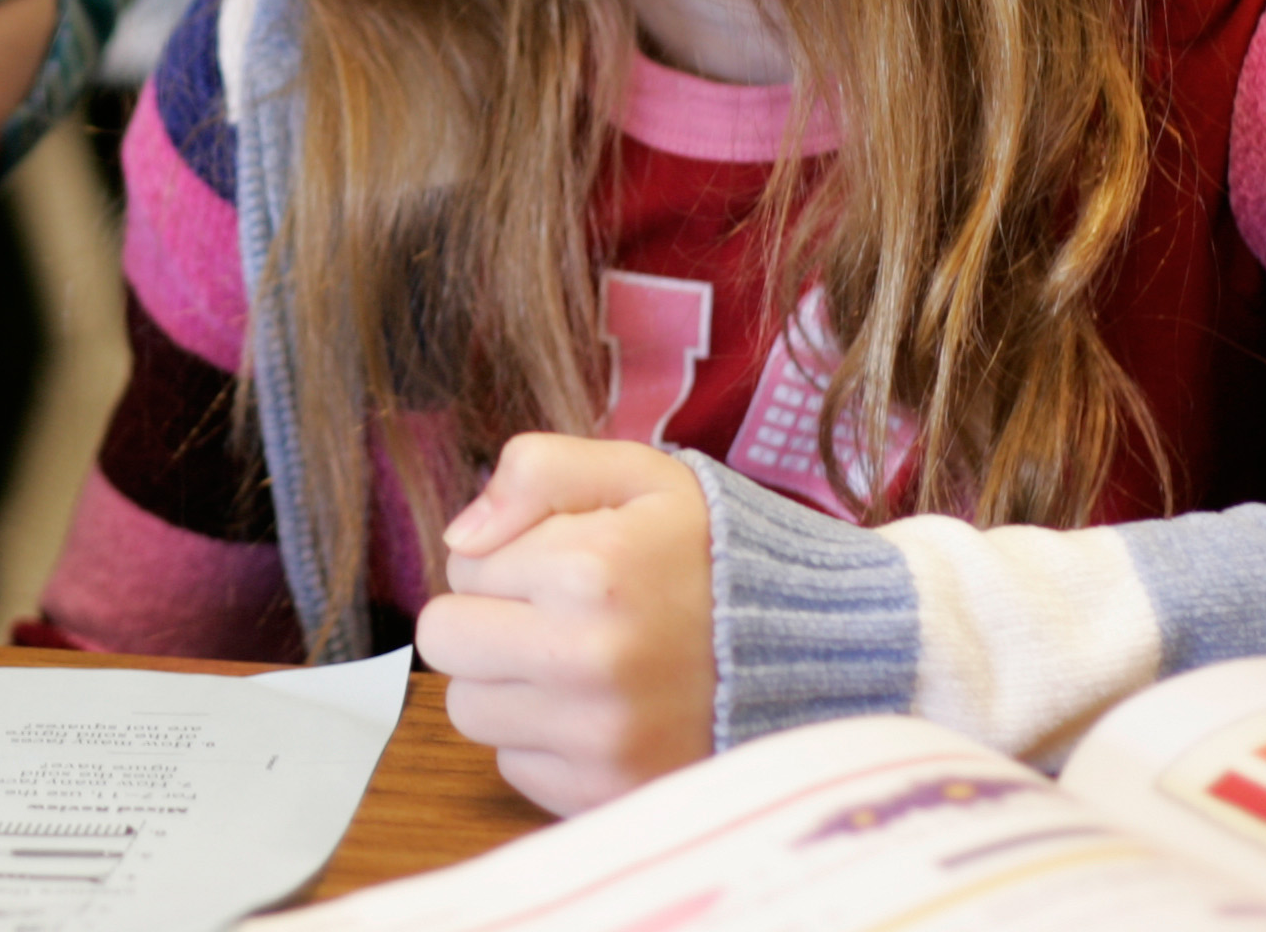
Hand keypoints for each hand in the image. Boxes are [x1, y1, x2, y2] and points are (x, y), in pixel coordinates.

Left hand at [417, 434, 713, 813]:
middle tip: (551, 612)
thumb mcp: (636, 475)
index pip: (462, 564)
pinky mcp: (608, 794)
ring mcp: (600, 738)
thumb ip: (536, 471)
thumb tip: (460, 537)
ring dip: (508, 682)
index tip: (564, 563)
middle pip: (446, 642)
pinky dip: (544, 738)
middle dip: (485, 619)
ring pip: (470, 709)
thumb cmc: (713, 553)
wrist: (818, 650)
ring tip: (579, 660)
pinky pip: (515, 765)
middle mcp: (588, 661)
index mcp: (589, 571)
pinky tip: (601, 708)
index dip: (506, 556)